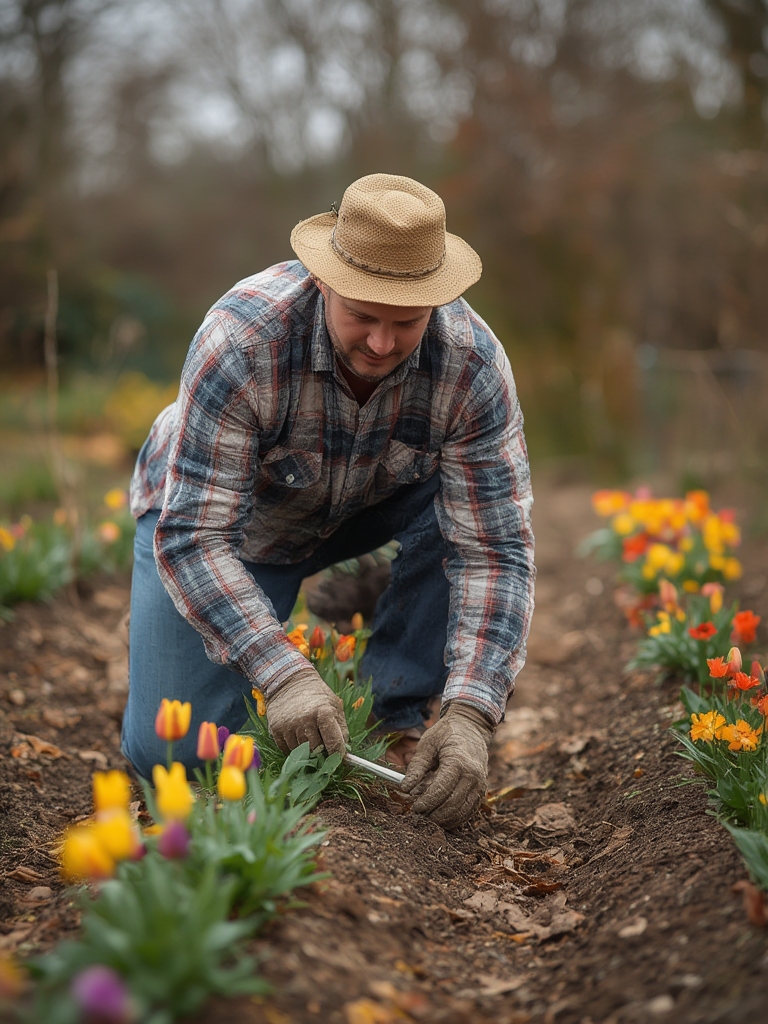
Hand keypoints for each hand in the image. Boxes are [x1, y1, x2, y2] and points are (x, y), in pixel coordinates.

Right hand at [265, 667, 348, 754]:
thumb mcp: (335, 706)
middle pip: (316, 750)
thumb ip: (341, 729)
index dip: (338, 754)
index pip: (334, 744)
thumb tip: (344, 753)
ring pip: (301, 751)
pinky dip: (293, 747)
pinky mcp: (275, 729)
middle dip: (321, 751)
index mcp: (323, 712)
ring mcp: (289, 725)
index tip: (338, 757)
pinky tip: (297, 735)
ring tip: (309, 736)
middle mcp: (305, 719)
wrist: (290, 681)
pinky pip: (287, 749)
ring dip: (307, 749)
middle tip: (323, 746)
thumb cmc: (317, 695)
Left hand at [401, 703, 492, 829]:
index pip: (441, 790)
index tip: (414, 808)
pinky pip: (468, 811)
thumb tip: (404, 788)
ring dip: (443, 819)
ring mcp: (479, 785)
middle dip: (433, 814)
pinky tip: (440, 817)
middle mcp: (473, 776)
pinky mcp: (481, 791)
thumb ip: (416, 767)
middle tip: (417, 815)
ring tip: (426, 817)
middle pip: (452, 805)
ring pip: (461, 812)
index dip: (427, 802)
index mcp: (458, 762)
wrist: (471, 728)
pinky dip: (454, 818)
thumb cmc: (446, 734)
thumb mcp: (427, 744)